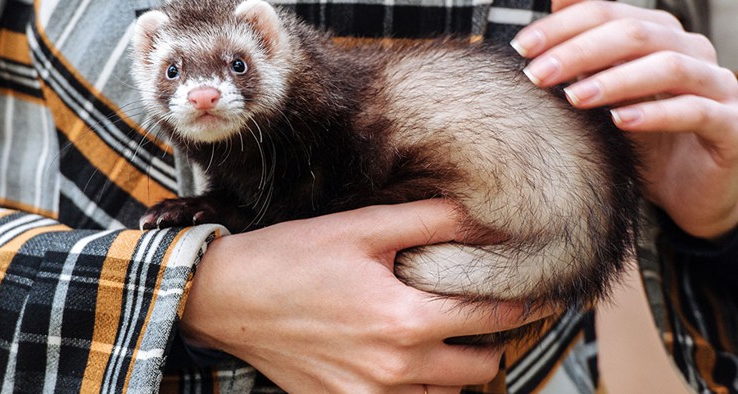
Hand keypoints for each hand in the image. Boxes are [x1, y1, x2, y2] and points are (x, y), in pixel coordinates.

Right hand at [180, 200, 546, 392]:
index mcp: (407, 321)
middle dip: (494, 338)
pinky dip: (422, 386)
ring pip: (450, 393)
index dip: (526, 303)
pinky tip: (409, 357)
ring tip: (446, 333)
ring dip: (459, 366)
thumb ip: (430, 220)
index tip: (545, 293)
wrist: (227, 299)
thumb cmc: (291, 257)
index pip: (494, 317)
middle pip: (484, 366)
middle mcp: (397, 368)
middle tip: (485, 311)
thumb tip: (483, 216)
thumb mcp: (362, 228)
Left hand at [512, 0, 737, 239]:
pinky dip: (655, 113)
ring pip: (669, 66)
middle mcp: (691, 52)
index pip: (609, 13)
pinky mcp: (730, 125)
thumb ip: (581, 62)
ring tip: (574, 97)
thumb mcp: (605, 97)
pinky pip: (696, 111)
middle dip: (579, 51)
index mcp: (660, 36)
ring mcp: (716, 86)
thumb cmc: (645, 139)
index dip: (563, 26)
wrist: (688, 190)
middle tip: (538, 73)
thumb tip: (540, 27)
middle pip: (635, 34)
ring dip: (615, 80)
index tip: (523, 47)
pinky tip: (620, 121)